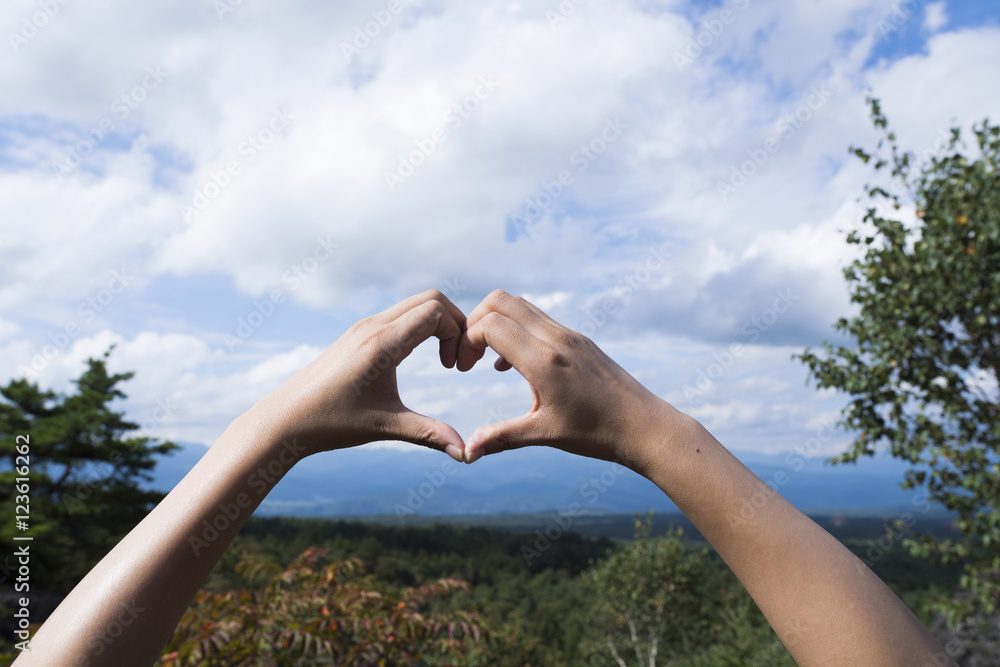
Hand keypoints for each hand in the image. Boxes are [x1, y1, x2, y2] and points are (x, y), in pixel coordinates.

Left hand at [256, 289, 466, 460]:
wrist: (285, 419)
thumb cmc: (332, 423)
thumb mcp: (386, 426)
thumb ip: (429, 434)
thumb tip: (466, 453)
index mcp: (382, 343)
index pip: (435, 311)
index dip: (458, 333)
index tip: (455, 368)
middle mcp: (373, 326)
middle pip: (430, 299)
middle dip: (455, 323)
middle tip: (457, 359)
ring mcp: (363, 326)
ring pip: (414, 304)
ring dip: (437, 324)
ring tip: (442, 361)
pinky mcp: (357, 333)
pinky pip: (399, 315)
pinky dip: (419, 327)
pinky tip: (416, 359)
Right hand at [457, 290, 679, 468]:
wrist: (645, 426)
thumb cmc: (597, 433)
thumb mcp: (545, 434)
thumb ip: (501, 437)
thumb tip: (467, 453)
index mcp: (544, 360)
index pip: (490, 325)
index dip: (466, 339)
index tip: (462, 367)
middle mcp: (556, 339)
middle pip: (501, 301)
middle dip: (475, 322)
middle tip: (468, 355)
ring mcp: (570, 335)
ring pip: (520, 305)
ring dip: (496, 324)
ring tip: (486, 360)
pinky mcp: (579, 339)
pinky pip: (538, 320)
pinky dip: (516, 330)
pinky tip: (513, 365)